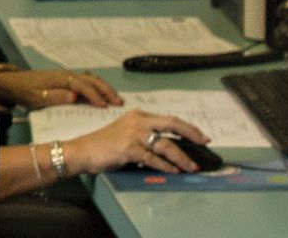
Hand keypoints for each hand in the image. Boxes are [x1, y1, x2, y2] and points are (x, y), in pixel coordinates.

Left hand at [0, 68, 122, 108]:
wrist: (14, 83)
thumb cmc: (25, 91)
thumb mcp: (37, 97)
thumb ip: (56, 97)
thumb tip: (75, 97)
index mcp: (61, 79)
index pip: (82, 86)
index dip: (95, 96)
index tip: (105, 106)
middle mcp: (67, 75)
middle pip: (91, 80)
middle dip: (106, 91)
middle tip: (119, 102)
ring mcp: (68, 76)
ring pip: (91, 79)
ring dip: (105, 88)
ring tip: (116, 99)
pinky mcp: (67, 80)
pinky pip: (86, 81)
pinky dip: (98, 87)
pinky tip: (104, 95)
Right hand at [64, 110, 212, 174]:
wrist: (82, 151)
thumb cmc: (104, 144)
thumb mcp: (127, 133)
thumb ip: (146, 136)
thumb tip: (172, 148)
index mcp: (138, 116)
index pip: (169, 119)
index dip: (188, 128)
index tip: (201, 137)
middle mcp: (137, 122)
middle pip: (172, 124)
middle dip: (192, 134)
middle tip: (204, 144)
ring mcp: (133, 135)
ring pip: (166, 145)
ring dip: (182, 157)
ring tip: (191, 167)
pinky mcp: (128, 149)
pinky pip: (153, 159)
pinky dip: (166, 166)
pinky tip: (174, 171)